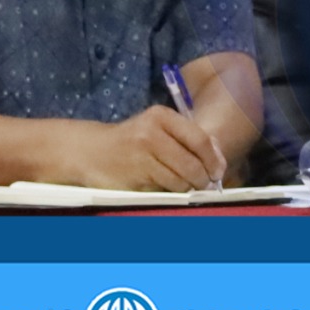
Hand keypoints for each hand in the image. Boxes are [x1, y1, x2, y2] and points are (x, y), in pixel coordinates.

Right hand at [63, 107, 226, 191]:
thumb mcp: (157, 130)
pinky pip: (166, 190)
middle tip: (201, 184)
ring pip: (181, 180)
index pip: (200, 139)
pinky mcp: (135, 175)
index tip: (217, 172)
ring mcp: (141, 154)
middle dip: (202, 179)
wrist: (90, 151)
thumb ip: (187, 139)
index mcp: (161, 116)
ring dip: (185, 188)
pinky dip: (170, 192)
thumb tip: (219, 158)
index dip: (214, 160)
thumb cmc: (131, 142)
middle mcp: (151, 132)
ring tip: (176, 183)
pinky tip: (160, 185)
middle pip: (193, 164)